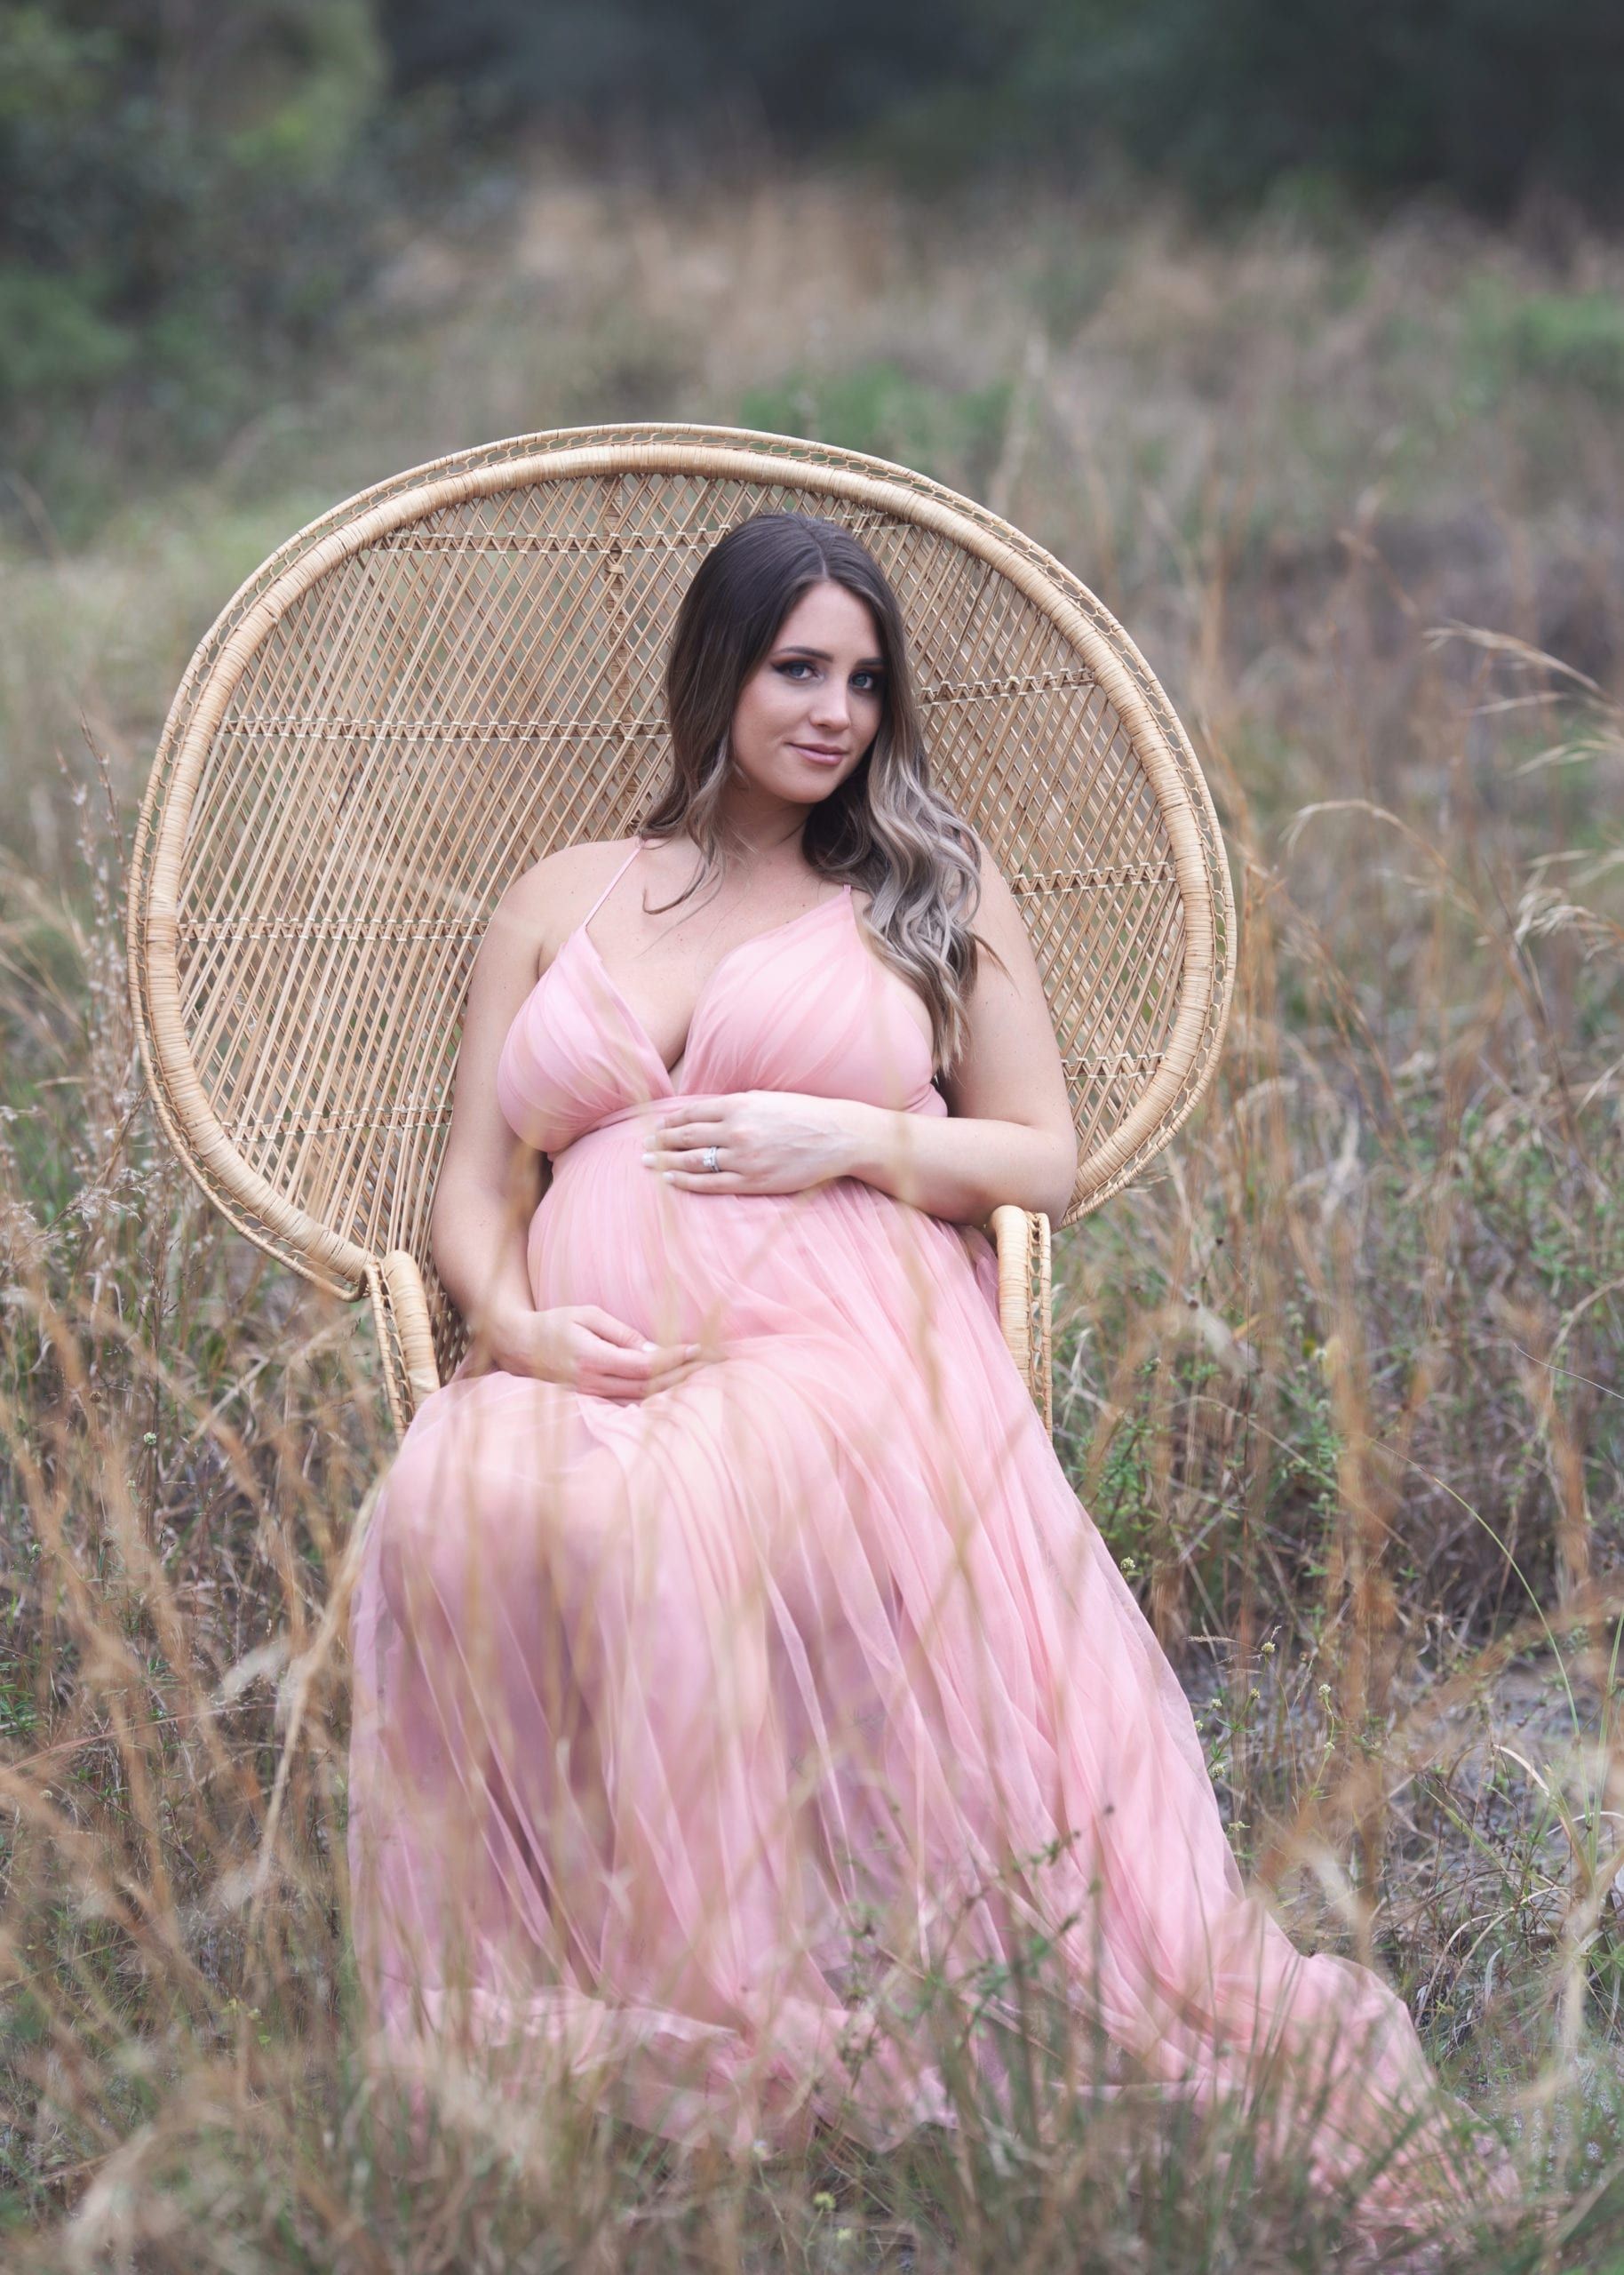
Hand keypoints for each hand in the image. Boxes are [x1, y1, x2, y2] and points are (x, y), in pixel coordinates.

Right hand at [479, 1303, 705, 1400]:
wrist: (519, 1346)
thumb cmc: (553, 1323)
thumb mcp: (586, 1316)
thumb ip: (618, 1333)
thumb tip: (650, 1349)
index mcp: (593, 1359)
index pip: (644, 1365)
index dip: (674, 1359)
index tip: (700, 1349)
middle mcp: (593, 1383)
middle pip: (649, 1386)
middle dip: (684, 1375)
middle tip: (713, 1363)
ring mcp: (591, 1395)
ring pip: (641, 1397)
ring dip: (673, 1387)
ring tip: (702, 1375)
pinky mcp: (591, 1399)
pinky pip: (629, 1400)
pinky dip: (655, 1395)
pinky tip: (675, 1389)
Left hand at [641, 1090, 867, 1194]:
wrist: (837, 1136)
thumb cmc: (802, 1114)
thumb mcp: (765, 1098)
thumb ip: (733, 1106)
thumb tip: (701, 1114)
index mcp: (739, 1106)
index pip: (691, 1114)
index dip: (669, 1122)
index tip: (655, 1128)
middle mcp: (737, 1130)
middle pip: (686, 1138)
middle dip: (660, 1143)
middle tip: (642, 1147)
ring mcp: (744, 1158)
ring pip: (694, 1161)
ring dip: (666, 1162)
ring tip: (648, 1164)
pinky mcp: (754, 1181)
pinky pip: (711, 1183)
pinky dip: (687, 1181)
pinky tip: (670, 1179)